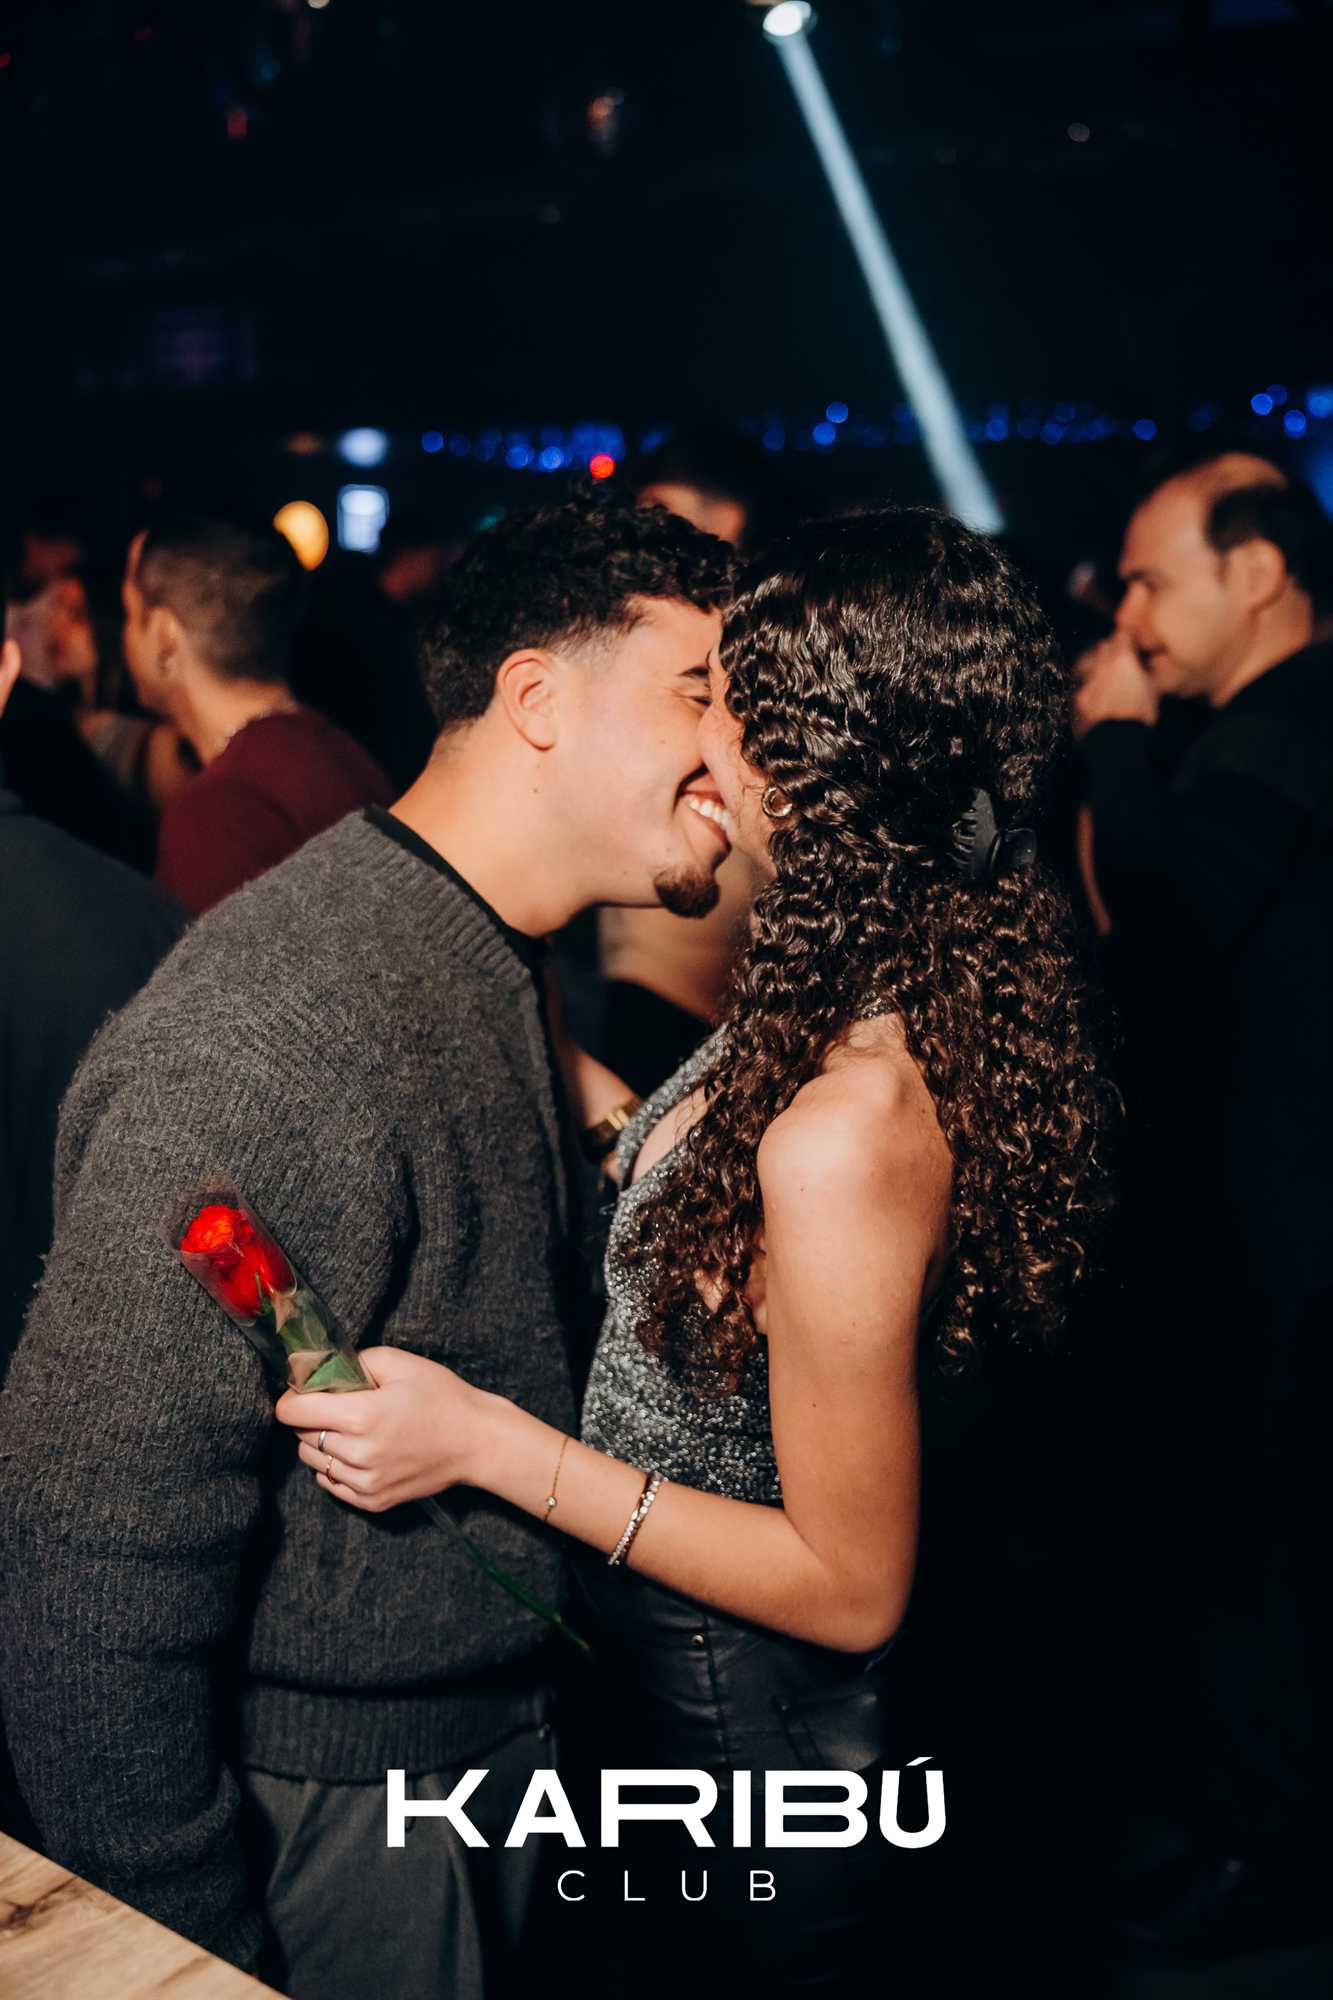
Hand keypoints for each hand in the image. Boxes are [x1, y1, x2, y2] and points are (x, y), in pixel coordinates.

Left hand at [273, 1346, 493, 1512]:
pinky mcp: (373, 1500)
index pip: (293, 1412)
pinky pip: (330, 1483)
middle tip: (337, 1406)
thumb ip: (355, 1362)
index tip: (301, 1392)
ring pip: (312, 1460)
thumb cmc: (442, 1397)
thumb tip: (320, 1368)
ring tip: (349, 1429)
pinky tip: (358, 1451)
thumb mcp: (400, 1364)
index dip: (292, 1398)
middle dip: (311, 1417)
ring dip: (320, 1443)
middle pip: (301, 1435)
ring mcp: (366, 1482)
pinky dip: (334, 1466)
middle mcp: (359, 1453)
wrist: (477, 1441)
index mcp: (362, 1415)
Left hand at [1072, 631, 1159, 736]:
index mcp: (1124, 658)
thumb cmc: (1141, 713)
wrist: (1118, 738)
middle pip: (1106, 646)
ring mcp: (1090, 679)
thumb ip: (1149, 670)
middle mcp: (1104, 664)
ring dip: (1103, 666)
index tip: (1134, 642)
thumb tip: (1150, 664)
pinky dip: (1095, 684)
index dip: (1129, 637)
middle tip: (1125, 658)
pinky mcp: (1082, 696)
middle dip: (1114, 649)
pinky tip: (1103, 694)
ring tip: (1114, 676)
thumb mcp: (1154, 689)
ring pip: (1095, 663)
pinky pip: (1088, 683)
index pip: (1123, 634)